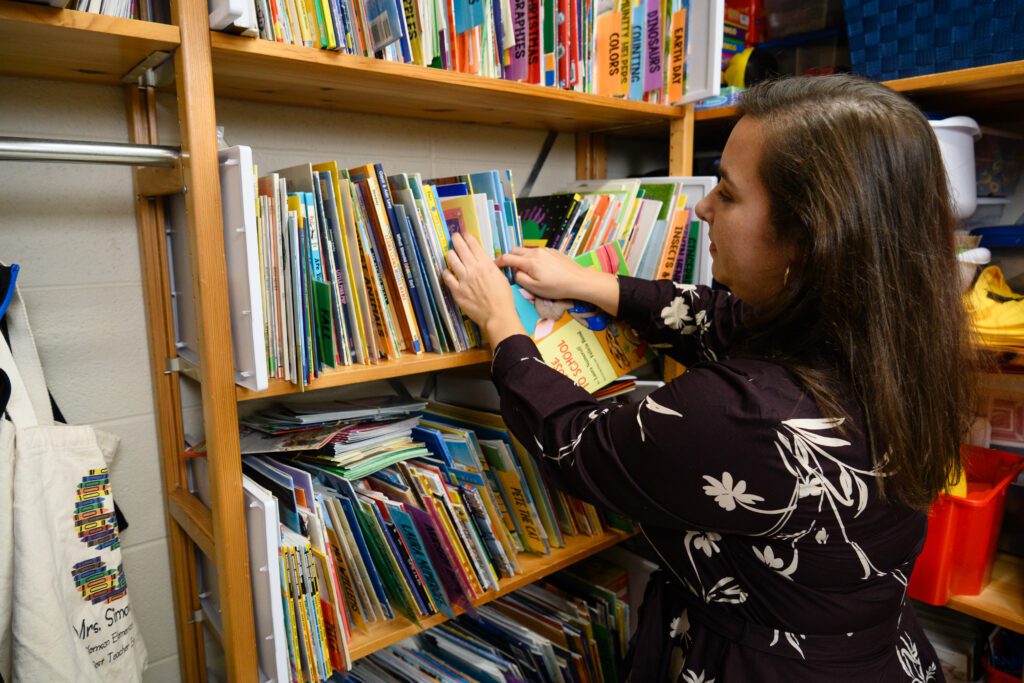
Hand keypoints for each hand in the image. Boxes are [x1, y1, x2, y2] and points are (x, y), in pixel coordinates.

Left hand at [442, 232, 525, 346]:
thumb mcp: (501, 277)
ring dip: (450, 254)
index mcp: (486, 264)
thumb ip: (490, 268)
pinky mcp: (457, 291)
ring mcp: (463, 279)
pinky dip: (446, 272)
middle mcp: (473, 269)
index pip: (473, 245)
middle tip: (454, 237)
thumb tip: (483, 262)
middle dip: (456, 240)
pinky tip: (447, 271)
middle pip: (461, 249)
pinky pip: (447, 277)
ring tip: (450, 253)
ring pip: (451, 260)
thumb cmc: (503, 297)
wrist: (497, 315)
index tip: (464, 234)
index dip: (467, 237)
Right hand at [497, 246, 619, 315]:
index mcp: (529, 262)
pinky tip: (539, 268)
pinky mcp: (553, 251)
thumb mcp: (535, 288)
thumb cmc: (556, 287)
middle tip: (508, 269)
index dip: (498, 261)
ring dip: (521, 258)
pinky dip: (532, 258)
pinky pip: (537, 252)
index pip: (507, 257)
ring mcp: (545, 250)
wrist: (579, 280)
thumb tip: (515, 272)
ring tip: (524, 270)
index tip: (494, 266)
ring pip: (526, 251)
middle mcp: (535, 252)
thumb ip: (520, 279)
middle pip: (515, 251)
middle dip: (509, 258)